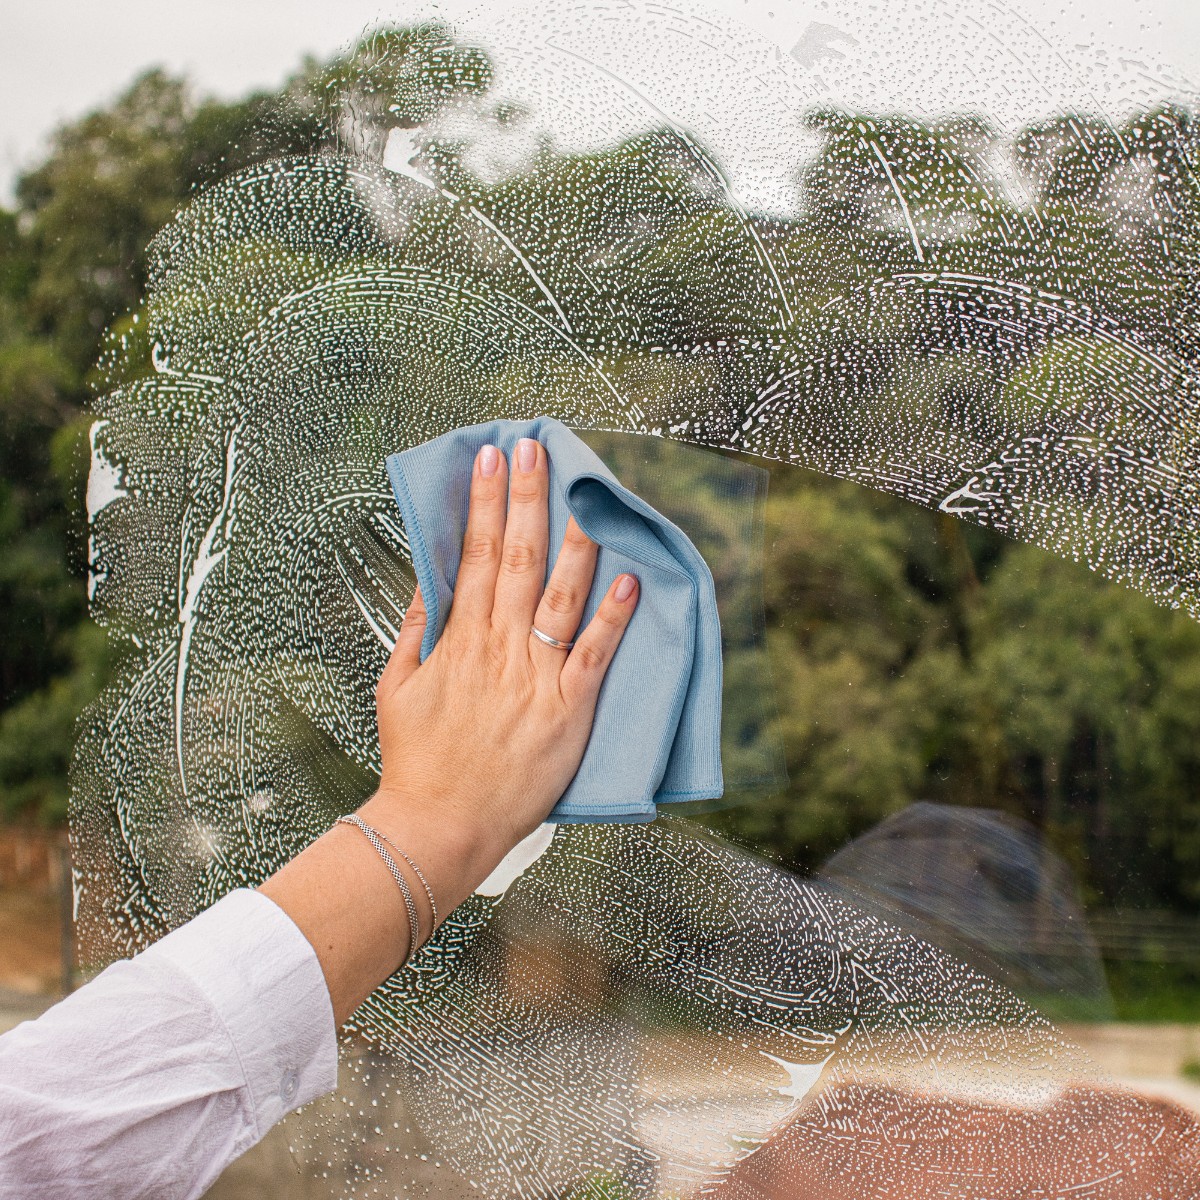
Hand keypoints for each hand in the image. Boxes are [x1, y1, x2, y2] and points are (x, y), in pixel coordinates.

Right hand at [262, 436, 638, 1023]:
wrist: (440, 825)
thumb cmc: (417, 760)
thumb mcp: (396, 687)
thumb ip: (415, 631)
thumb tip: (429, 581)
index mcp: (459, 640)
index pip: (473, 555)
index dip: (484, 503)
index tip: (490, 458)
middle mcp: (498, 649)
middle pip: (516, 560)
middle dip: (525, 499)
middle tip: (534, 450)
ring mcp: (534, 678)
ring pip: (558, 595)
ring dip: (573, 539)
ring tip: (586, 492)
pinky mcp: (567, 711)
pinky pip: (594, 655)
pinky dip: (611, 617)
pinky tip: (627, 577)